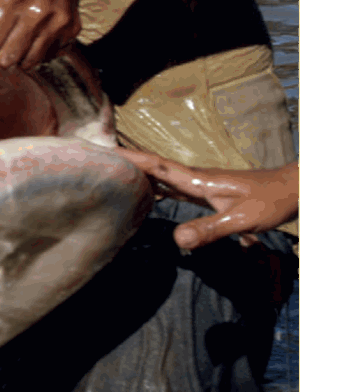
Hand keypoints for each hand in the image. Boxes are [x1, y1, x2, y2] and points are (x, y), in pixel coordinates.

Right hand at [119, 148, 298, 249]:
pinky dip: (157, 189)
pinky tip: (150, 196)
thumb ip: (210, 229)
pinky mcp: (211, 193)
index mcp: (198, 181)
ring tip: (114, 178)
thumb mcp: (242, 219)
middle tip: (96, 163)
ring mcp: (203, 185)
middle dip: (126, 164)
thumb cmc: (271, 201)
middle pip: (154, 169)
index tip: (101, 151)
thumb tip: (176, 240)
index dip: (129, 159)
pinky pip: (176, 188)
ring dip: (140, 176)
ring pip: (164, 178)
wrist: (295, 190)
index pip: (156, 167)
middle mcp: (196, 179)